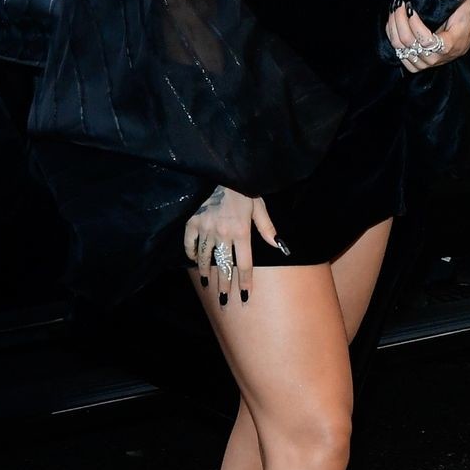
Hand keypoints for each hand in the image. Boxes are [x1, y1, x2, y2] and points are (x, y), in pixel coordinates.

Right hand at [182, 185, 283, 305]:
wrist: (217, 169)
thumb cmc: (240, 187)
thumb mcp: (258, 204)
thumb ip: (267, 227)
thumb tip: (279, 246)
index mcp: (241, 231)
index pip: (244, 264)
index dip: (245, 281)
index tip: (244, 295)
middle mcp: (223, 234)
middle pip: (224, 266)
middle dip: (224, 285)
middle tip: (224, 300)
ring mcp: (205, 230)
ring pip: (205, 257)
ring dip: (206, 272)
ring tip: (207, 284)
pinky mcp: (191, 222)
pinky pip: (190, 243)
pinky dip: (191, 253)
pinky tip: (194, 259)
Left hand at [386, 0, 469, 74]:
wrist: (462, 40)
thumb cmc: (463, 20)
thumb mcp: (464, 5)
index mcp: (450, 45)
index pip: (427, 40)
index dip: (415, 25)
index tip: (411, 7)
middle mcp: (436, 58)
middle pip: (409, 43)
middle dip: (400, 20)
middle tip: (398, 3)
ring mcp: (425, 64)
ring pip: (400, 48)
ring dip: (393, 26)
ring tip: (394, 10)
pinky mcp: (417, 66)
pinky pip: (398, 54)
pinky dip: (392, 37)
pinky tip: (393, 23)